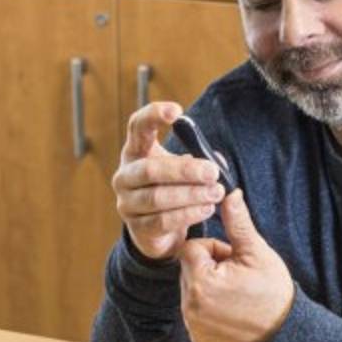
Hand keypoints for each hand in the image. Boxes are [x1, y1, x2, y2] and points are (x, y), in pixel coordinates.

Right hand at [112, 101, 226, 260]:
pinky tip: (206, 209)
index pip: (137, 127)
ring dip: (191, 195)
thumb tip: (216, 160)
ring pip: (157, 197)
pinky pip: (162, 221)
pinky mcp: (137, 229)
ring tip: (216, 193)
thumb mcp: (185, 170)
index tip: (178, 111)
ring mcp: (127, 203)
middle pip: (150, 169)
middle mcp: (125, 176)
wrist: (159, 230)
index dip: (154, 115)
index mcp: (136, 152)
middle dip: (185, 171)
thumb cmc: (173, 189)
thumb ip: (200, 160)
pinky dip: (187, 214)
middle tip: (213, 172)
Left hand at [179, 190, 294, 341]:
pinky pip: (193, 312)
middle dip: (209, 267)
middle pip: (188, 269)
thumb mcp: (256, 251)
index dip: (214, 249)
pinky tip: (229, 311)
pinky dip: (207, 308)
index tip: (233, 260)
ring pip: (189, 290)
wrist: (285, 330)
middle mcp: (190, 306)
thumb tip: (230, 194)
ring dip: (207, 286)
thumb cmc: (273, 289)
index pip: (191, 249)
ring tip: (234, 293)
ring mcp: (193, 325)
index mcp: (202, 282)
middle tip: (236, 277)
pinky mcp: (197, 338)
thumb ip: (237, 222)